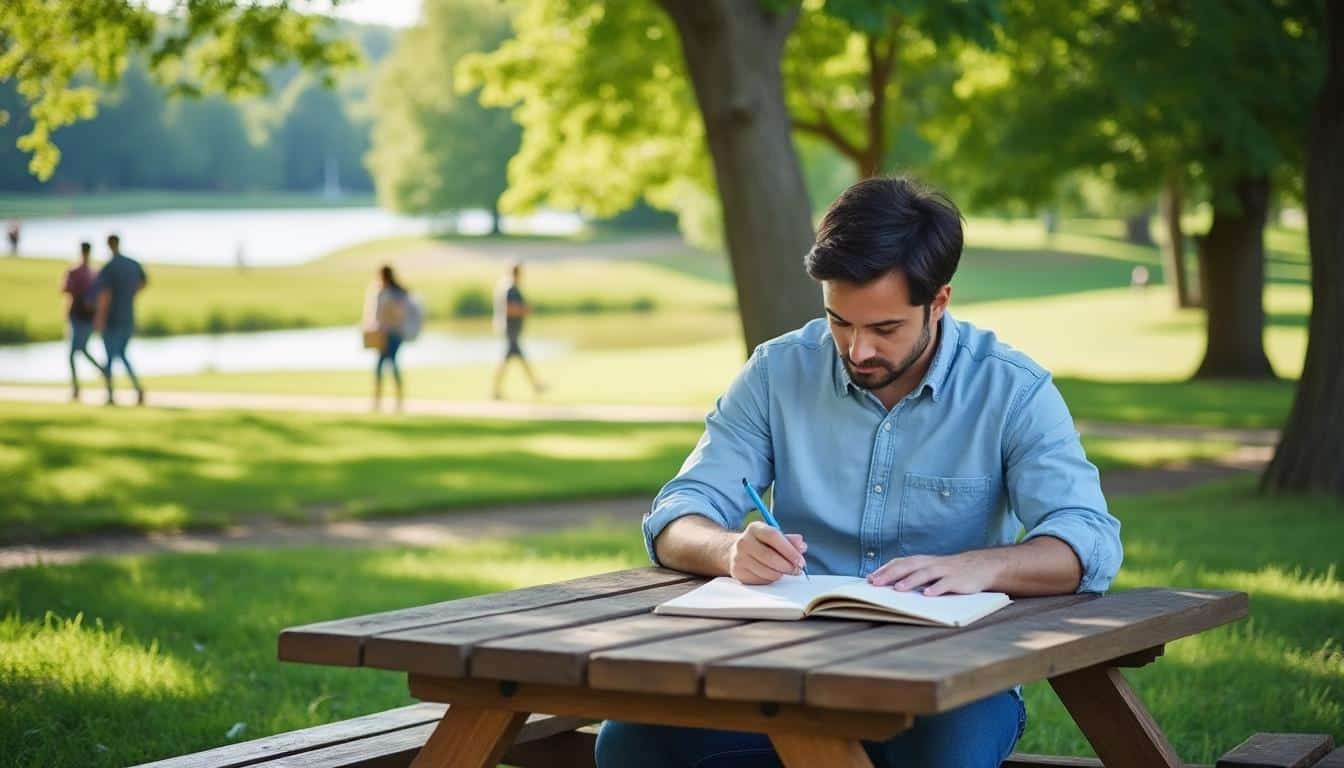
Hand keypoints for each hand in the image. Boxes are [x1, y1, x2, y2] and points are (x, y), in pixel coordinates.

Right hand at [727, 521, 806, 584]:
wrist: (736, 551)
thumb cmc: (761, 543)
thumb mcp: (774, 536)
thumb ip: (789, 540)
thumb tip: (802, 546)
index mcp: (755, 528)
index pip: (773, 536)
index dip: (789, 550)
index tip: (801, 561)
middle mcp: (744, 542)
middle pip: (770, 556)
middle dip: (788, 566)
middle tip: (797, 570)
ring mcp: (739, 558)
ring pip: (766, 571)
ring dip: (781, 574)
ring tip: (785, 571)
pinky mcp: (739, 572)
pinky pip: (761, 580)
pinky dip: (771, 579)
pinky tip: (772, 574)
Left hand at [866, 550, 1003, 595]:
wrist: (980, 566)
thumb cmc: (950, 571)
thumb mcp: (931, 569)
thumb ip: (914, 574)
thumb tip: (889, 584)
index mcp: (922, 561)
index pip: (899, 563)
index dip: (884, 570)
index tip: (869, 579)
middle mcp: (930, 564)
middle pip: (908, 566)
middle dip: (890, 574)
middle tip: (875, 583)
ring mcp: (944, 571)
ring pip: (925, 574)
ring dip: (911, 581)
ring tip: (898, 589)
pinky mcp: (957, 580)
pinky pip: (945, 584)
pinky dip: (936, 589)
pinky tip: (927, 595)